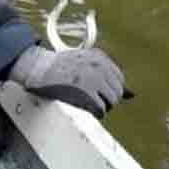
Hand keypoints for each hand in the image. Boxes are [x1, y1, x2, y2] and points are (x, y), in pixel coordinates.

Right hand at [8, 45, 124, 117]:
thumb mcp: (83, 62)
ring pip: (111, 101)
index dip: (108, 87)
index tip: (95, 89)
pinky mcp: (86, 92)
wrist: (36, 68)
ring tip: (84, 101)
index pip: (119, 78)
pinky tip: (82, 106)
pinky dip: (94, 112)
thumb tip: (132, 94)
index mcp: (99, 57)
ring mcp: (93, 78)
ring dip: (100, 105)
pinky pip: (100, 109)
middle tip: (89, 97)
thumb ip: (106, 75)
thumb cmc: (57, 67)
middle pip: (117, 92)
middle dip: (106, 97)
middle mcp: (99, 66)